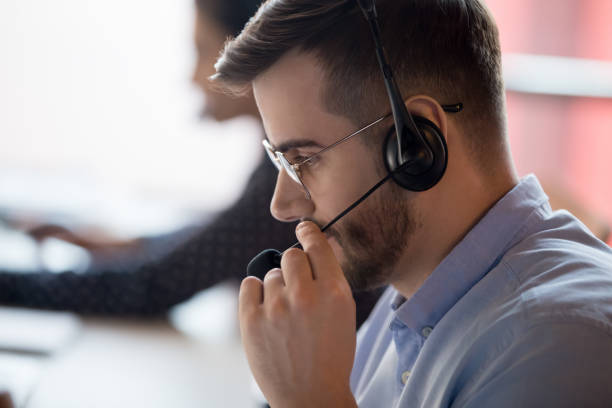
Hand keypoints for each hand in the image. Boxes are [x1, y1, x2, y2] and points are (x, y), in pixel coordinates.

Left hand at [239, 221, 356, 407]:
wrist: (310, 396)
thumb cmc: (331, 354)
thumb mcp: (344, 314)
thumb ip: (329, 280)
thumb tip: (311, 246)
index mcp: (335, 292)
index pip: (317, 244)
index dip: (309, 233)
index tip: (304, 229)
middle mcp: (305, 295)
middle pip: (291, 255)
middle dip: (293, 265)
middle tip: (296, 285)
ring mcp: (276, 308)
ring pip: (270, 274)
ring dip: (276, 287)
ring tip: (284, 314)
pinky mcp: (251, 321)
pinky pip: (249, 284)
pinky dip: (255, 292)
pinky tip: (266, 308)